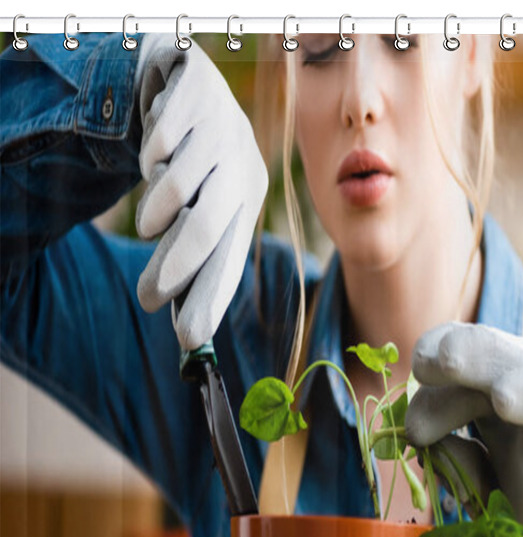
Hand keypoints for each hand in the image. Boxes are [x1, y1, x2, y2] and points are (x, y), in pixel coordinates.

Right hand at [133, 35, 267, 350]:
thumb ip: (188, 260)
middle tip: (149, 299)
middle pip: (209, 225)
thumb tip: (190, 337)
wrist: (183, 85)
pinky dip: (148, 152)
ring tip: (149, 219)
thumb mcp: (196, 205)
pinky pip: (162, 134)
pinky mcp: (197, 90)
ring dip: (156, 208)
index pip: (229, 255)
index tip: (188, 338)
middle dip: (178, 267)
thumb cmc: (189, 162)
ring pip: (181, 182)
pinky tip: (152, 155)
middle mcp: (242, 163)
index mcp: (247, 196)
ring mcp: (222, 125)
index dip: (210, 297)